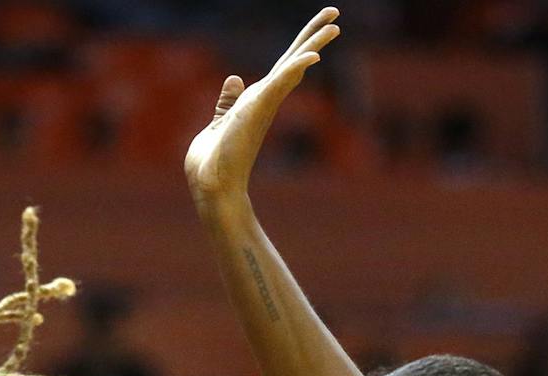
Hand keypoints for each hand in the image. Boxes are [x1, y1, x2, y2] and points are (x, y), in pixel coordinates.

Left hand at [184, 7, 340, 204]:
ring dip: (312, 46)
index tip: (318, 29)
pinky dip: (294, 70)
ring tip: (335, 27)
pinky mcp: (255, 111)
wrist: (211, 186)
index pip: (283, 66)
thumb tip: (234, 79)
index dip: (300, 46)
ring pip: (292, 68)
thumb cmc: (214, 161)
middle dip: (313, 36)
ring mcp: (263, 105)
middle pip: (294, 61)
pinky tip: (311, 57)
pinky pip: (278, 85)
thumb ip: (228, 101)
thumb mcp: (220, 121)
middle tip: (336, 13)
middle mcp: (265, 100)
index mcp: (257, 100)